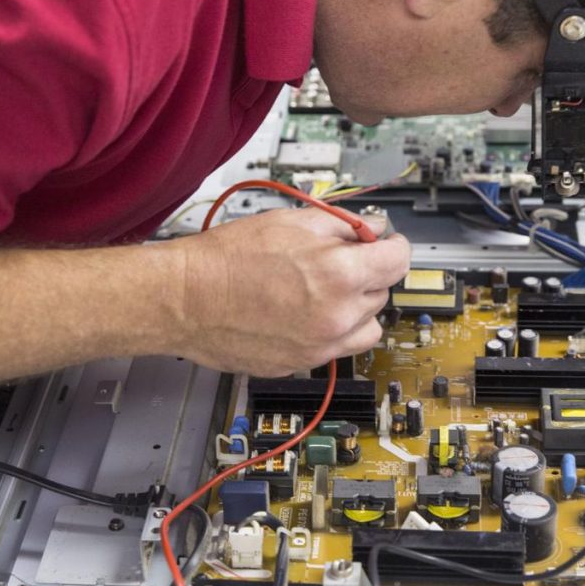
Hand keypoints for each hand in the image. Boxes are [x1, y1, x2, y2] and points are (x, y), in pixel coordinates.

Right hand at [169, 207, 410, 376]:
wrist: (186, 298)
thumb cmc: (228, 259)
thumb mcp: (292, 221)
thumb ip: (341, 225)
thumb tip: (369, 230)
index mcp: (341, 275)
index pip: (399, 260)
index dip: (393, 246)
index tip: (386, 244)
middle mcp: (338, 317)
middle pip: (382, 294)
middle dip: (366, 275)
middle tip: (337, 262)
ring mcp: (320, 347)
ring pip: (366, 328)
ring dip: (356, 309)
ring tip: (324, 293)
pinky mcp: (300, 364)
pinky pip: (334, 348)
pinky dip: (328, 332)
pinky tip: (300, 314)